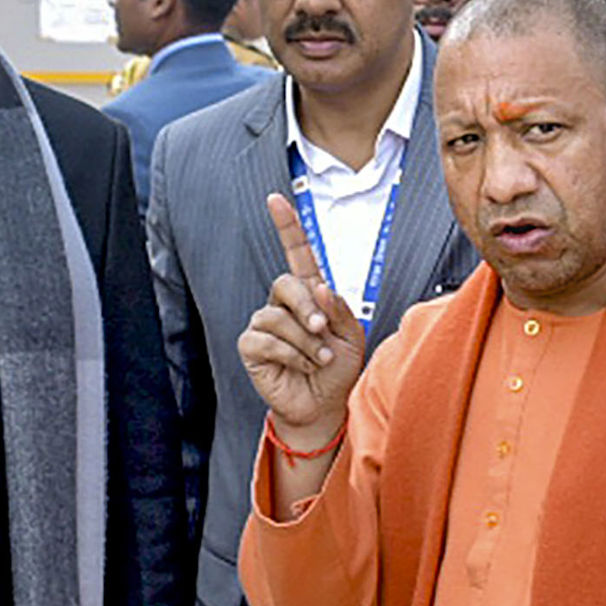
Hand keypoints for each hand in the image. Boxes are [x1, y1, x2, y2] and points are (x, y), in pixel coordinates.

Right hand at [238, 194, 368, 448]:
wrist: (325, 406)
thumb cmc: (339, 369)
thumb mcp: (353, 336)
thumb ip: (339, 309)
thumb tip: (319, 288)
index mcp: (310, 293)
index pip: (297, 254)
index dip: (286, 226)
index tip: (276, 199)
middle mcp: (284, 303)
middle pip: (287, 282)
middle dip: (307, 307)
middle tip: (323, 332)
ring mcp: (265, 322)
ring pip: (278, 315)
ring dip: (306, 342)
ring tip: (319, 360)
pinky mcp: (252, 345)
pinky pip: (266, 338)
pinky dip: (291, 354)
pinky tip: (300, 366)